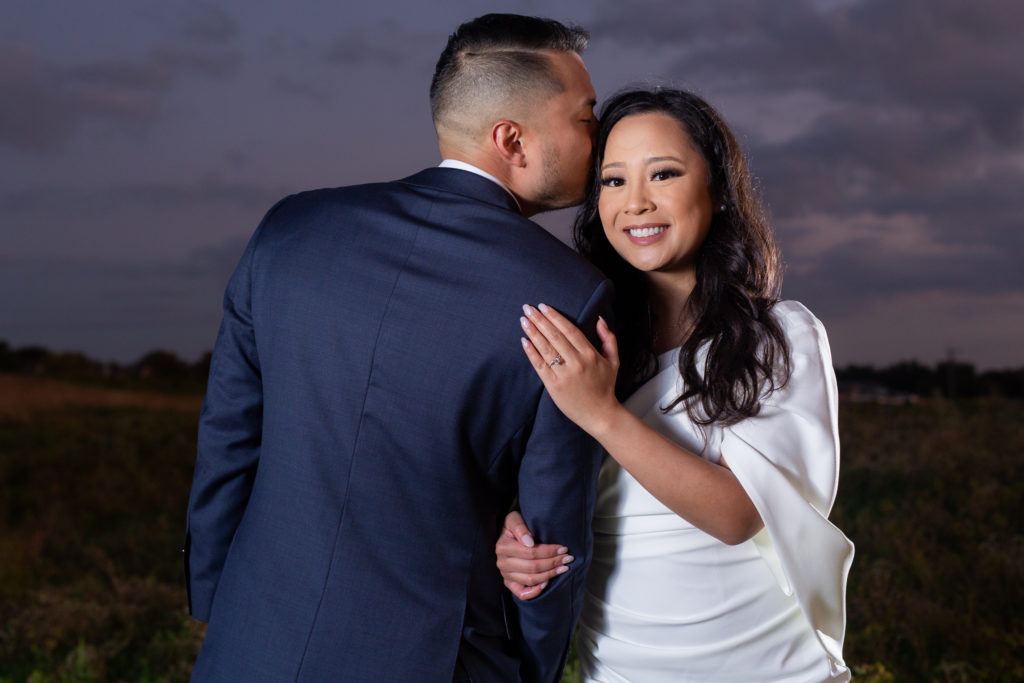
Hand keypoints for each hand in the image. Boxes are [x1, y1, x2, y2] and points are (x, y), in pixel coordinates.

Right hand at [495, 511, 572, 600]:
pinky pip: (521, 593)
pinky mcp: (509, 583)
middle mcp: (502, 563)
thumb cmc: (513, 527)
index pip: (530, 553)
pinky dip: (535, 592)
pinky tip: (547, 584)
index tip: (563, 548)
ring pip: (531, 579)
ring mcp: (505, 575)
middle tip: (568, 558)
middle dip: (553, 562)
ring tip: (563, 568)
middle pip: (533, 567)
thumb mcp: (514, 519)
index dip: (549, 552)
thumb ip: (520, 527)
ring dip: (550, 575)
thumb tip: (529, 542)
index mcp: (503, 547)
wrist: (506, 535)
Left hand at [520, 304, 621, 436]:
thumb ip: (608, 338)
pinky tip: (524, 341)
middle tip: (528, 308)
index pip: (569, 330)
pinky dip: (531, 352)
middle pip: (555, 336)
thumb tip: (600, 320)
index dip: (555, 317)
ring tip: (523, 320)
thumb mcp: (613, 360)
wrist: (599, 414)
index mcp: (590, 354)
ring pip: (546, 349)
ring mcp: (564, 374)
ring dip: (533, 332)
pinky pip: (540, 366)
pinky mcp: (554, 386)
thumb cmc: (605, 386)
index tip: (544, 306)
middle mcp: (577, 362)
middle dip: (540, 320)